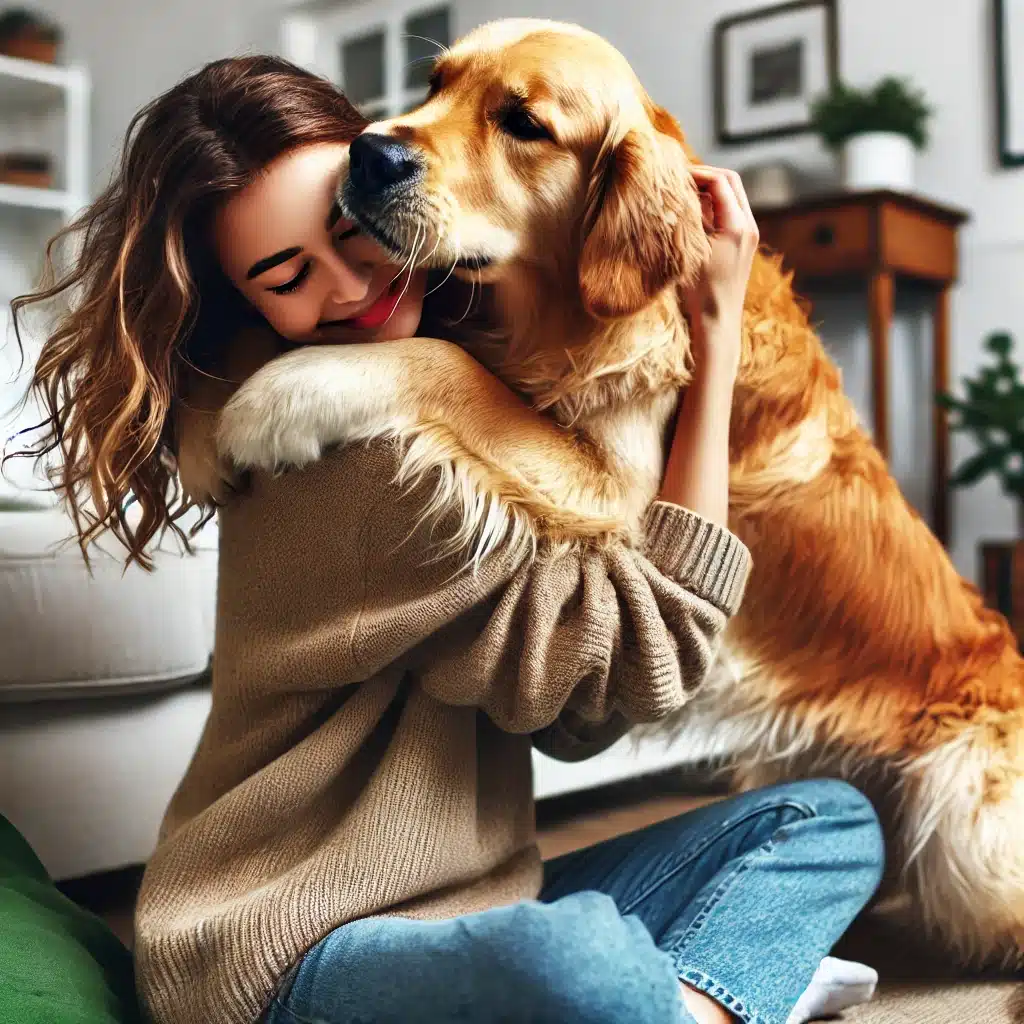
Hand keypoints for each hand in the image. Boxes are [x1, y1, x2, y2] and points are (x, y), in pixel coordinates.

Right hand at [684, 165, 758, 376]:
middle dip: (705, 175)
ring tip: (684, 194)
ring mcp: (749, 235)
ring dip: (709, 190)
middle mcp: (749, 226)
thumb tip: (679, 192)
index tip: (674, 177)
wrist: (718, 323)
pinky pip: (731, 212)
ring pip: (732, 196)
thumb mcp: (689, 251)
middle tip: (680, 179)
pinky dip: (714, 205)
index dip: (696, 173)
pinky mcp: (744, 244)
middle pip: (731, 182)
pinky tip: (693, 215)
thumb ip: (688, 218)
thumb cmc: (700, 292)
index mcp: (737, 225)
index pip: (719, 181)